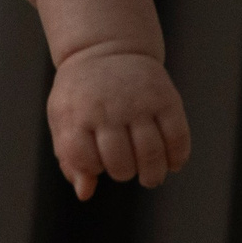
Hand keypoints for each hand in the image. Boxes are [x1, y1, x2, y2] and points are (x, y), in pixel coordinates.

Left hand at [48, 46, 190, 198]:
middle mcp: (109, 110)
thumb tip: (85, 194)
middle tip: (126, 170)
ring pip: (151, 154)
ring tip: (150, 177)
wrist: (105, 48)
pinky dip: (177, 157)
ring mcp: (139, 104)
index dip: (92, 169)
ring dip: (153, 174)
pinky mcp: (166, 99)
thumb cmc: (80, 93)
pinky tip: (172, 163)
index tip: (96, 162)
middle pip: (121, 162)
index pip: (86, 161)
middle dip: (123, 173)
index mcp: (77, 115)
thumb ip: (69, 156)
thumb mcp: (63, 118)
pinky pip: (178, 137)